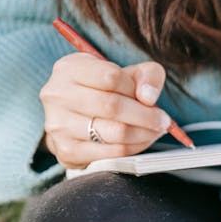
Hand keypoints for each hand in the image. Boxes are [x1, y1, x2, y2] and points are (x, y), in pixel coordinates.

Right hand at [38, 53, 171, 168]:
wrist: (75, 119)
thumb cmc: (105, 92)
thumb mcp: (126, 73)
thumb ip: (147, 75)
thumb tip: (149, 97)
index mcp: (70, 69)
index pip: (111, 76)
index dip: (136, 89)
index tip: (151, 99)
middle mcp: (57, 95)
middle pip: (112, 106)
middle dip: (147, 116)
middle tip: (163, 121)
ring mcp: (58, 124)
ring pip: (114, 132)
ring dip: (144, 133)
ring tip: (155, 130)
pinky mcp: (67, 150)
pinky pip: (112, 152)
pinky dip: (134, 148)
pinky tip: (141, 141)